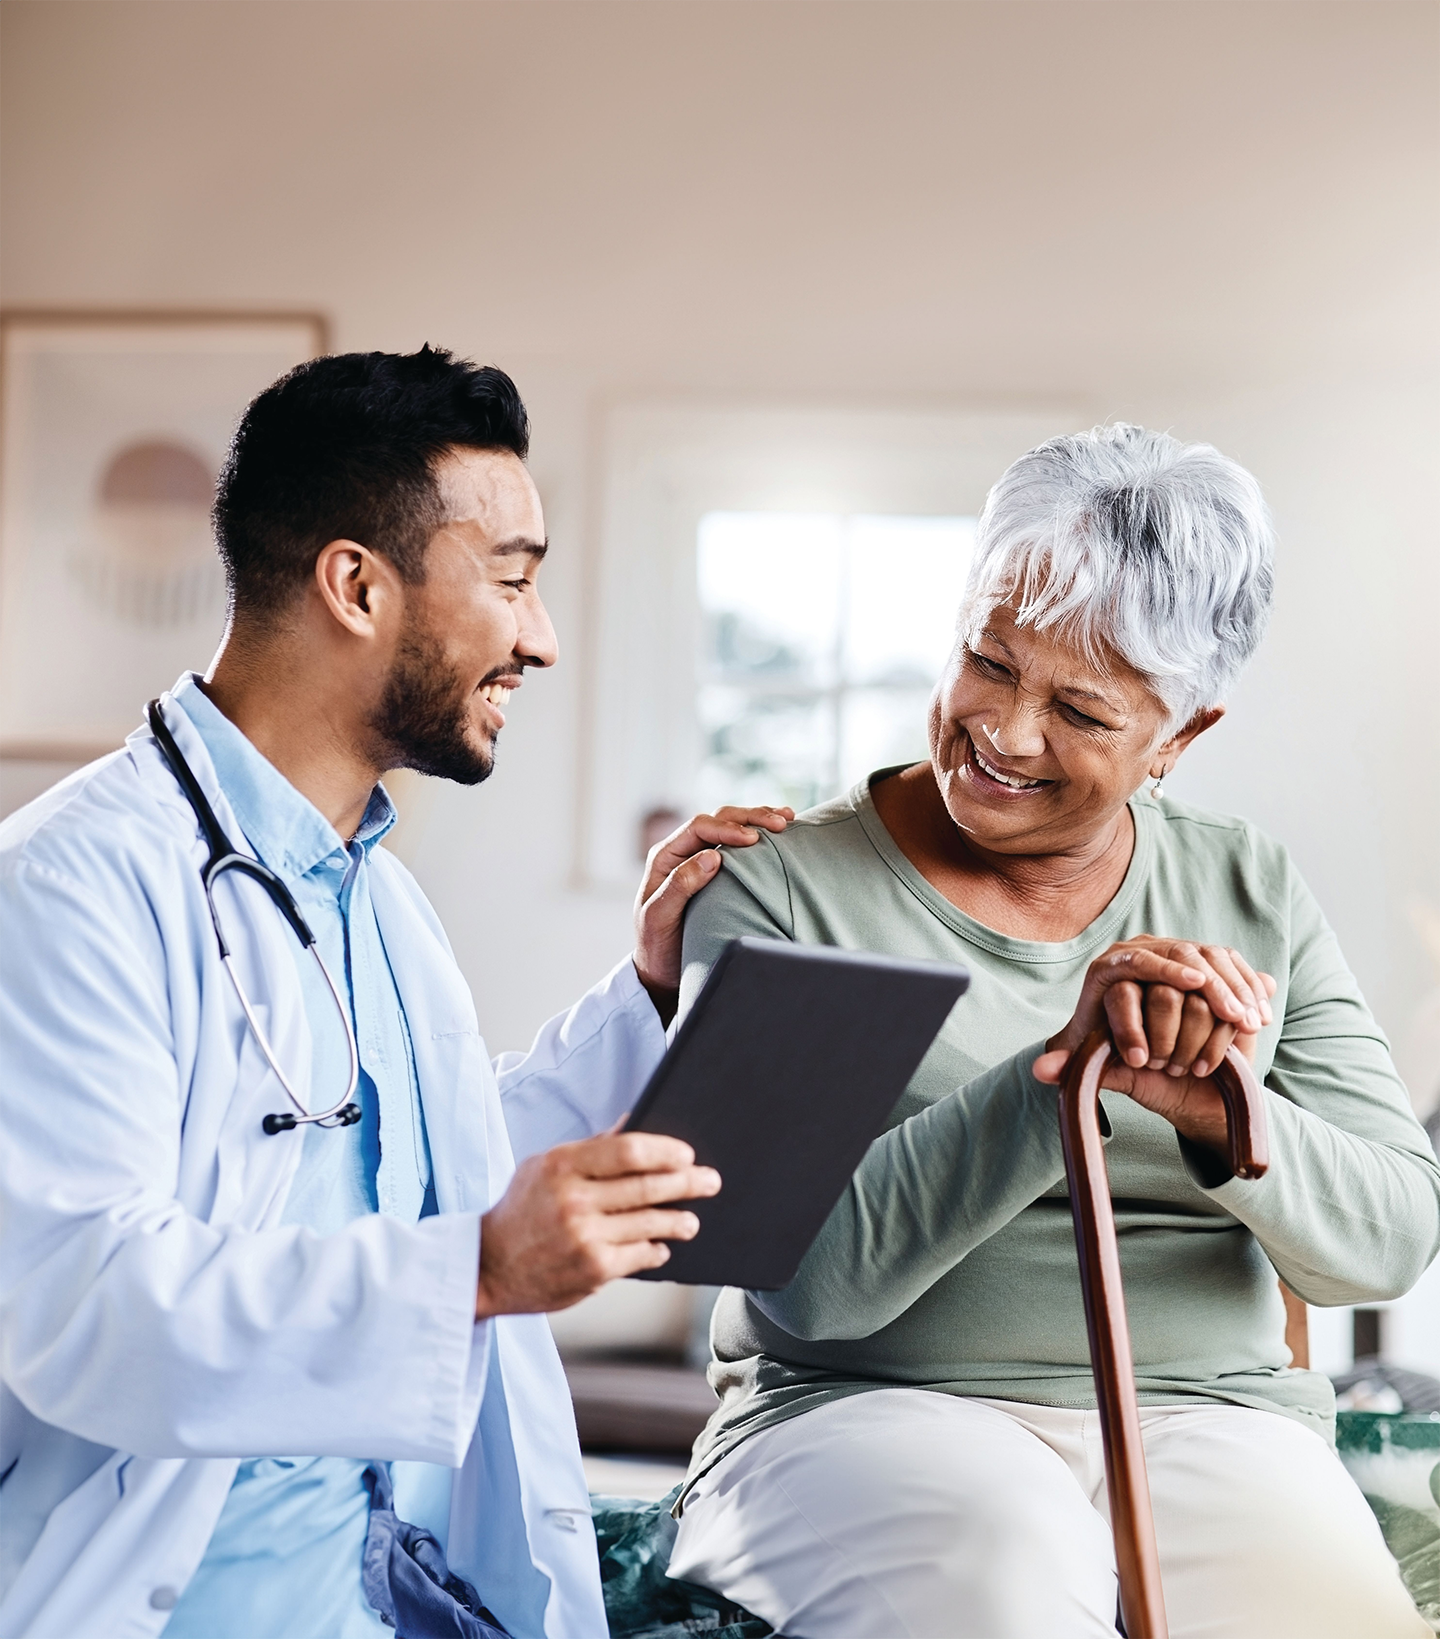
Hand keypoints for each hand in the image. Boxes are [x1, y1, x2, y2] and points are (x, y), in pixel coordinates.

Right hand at [475, 1131, 720, 1318]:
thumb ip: (590, 1149)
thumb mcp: (543, 1167)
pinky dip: (656, 1250)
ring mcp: (585, 1236)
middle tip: (710, 1180)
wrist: (487, 1266)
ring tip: (691, 1219)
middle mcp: (574, 1199)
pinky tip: (662, 1247)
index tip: (686, 1154)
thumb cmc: (520, 1211)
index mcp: (562, 1164)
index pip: (628, 1150)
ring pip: (650, 1222)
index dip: (665, 1150)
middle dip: (687, 1182)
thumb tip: (632, 1123)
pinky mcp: (593, 1270)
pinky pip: (640, 1255)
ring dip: (679, 1220)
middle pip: (647, 1185)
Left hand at [632, 805, 792, 1020]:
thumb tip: (712, 856)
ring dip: (758, 820)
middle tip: (781, 823)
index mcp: (665, 856)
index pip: (698, 828)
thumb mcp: (660, 917)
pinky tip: (780, 834)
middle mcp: (682, 851)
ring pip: (730, 826)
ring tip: (787, 819)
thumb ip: (680, 885)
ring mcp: (699, 859)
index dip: (727, 828)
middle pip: (718, 819)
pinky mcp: (715, 870)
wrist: (660, 968)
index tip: (753, 839)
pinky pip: (737, 845)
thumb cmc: (657, 946)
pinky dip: (759, 835)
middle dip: (750, 818)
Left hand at [1032, 937, 1276, 1154]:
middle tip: (1230, 1014)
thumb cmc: (1123, 1062)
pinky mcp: (1209, 962)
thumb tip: (1041, 1071)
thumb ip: (1072, 1067)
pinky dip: (1248, 989)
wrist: (1158, 1061)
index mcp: (1108, 970)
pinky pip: (1233, 965)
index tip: (1191, 986)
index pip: (1133, 961)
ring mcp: (1178, 953)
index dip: (1163, 972)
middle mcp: (1141, 952)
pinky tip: (1259, 1017)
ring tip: (1247, 1021)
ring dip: (1233, 990)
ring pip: (1211, 957)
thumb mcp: (1099, 1066)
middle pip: (1179, 954)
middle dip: (1209, 986)